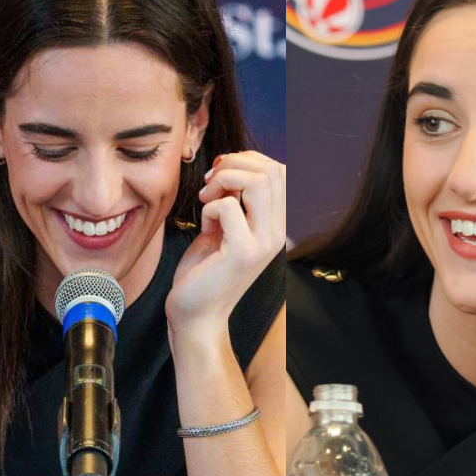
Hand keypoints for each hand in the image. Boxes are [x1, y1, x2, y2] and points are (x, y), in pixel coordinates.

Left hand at [166, 151, 284, 334]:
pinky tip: (204, 225)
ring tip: (206, 197)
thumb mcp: (224, 227)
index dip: (247, 160)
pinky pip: (229, 206)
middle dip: (234, 164)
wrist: (196, 315)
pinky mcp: (242, 253)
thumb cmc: (205, 271)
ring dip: (224, 180)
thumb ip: (234, 199)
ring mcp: (263, 244)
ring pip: (257, 182)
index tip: (219, 173)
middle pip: (273, 170)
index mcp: (275, 225)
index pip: (280, 171)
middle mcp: (276, 233)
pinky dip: (210, 207)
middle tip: (210, 183)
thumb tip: (230, 165)